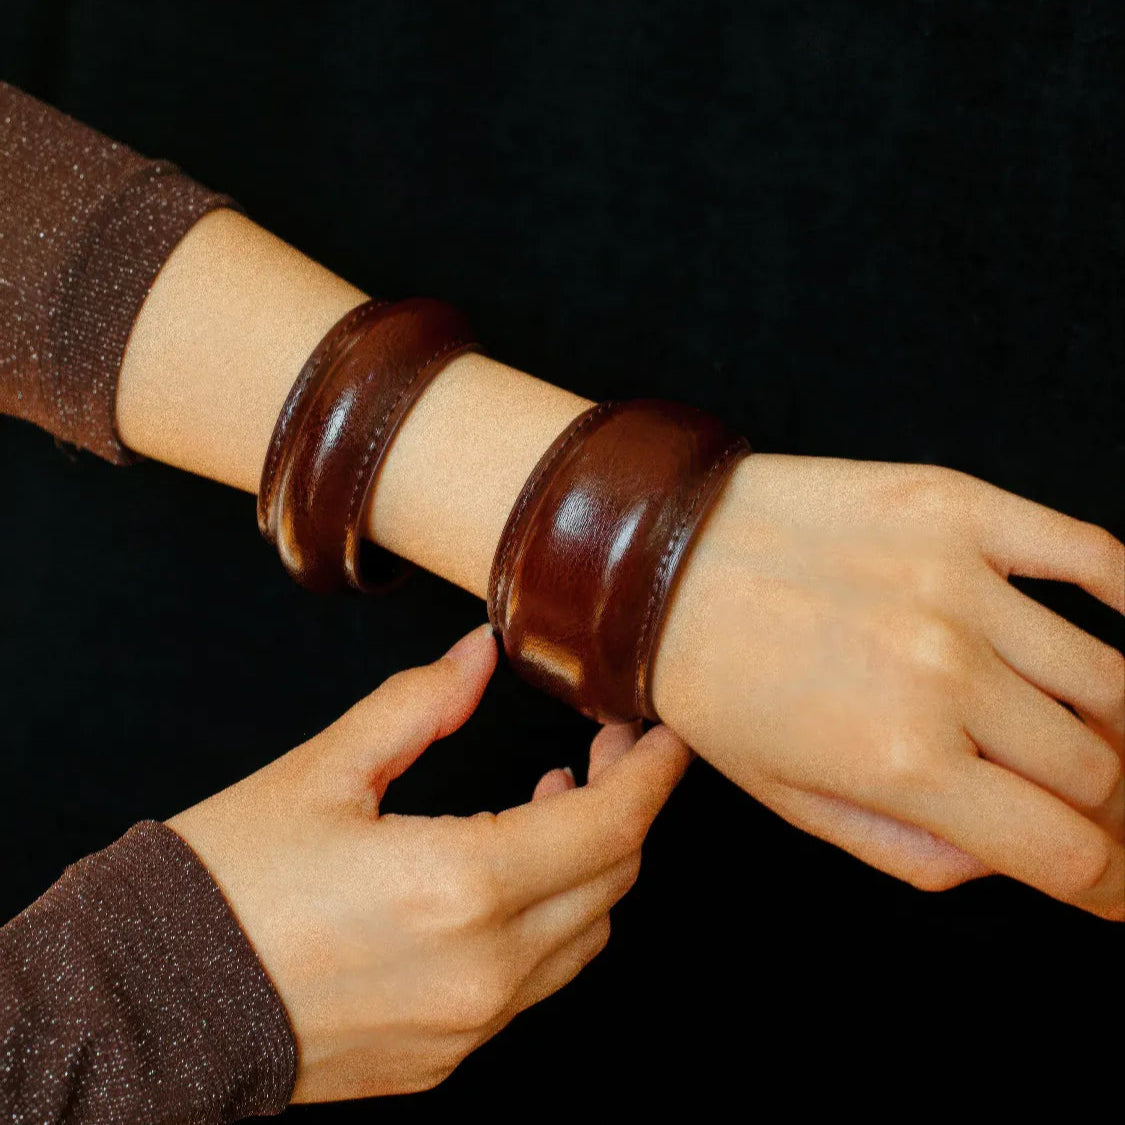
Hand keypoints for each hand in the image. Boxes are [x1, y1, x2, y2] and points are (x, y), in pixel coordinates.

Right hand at [166, 622, 692, 1101]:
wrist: (145, 1005)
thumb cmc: (228, 880)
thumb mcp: (326, 771)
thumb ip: (421, 705)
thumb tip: (480, 654)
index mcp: (460, 887)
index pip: (609, 825)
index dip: (652, 771)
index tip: (664, 732)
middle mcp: (483, 970)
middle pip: (612, 878)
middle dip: (626, 805)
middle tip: (604, 747)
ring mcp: (470, 1025)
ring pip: (585, 935)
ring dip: (590, 863)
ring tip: (553, 798)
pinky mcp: (446, 1056)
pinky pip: (537, 983)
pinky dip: (551, 920)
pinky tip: (509, 877)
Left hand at [651, 453, 1123, 919]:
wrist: (659, 558)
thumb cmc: (714, 681)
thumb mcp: (789, 800)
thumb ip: (912, 851)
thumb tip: (1012, 858)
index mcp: (899, 761)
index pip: (1066, 852)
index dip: (1108, 887)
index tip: (1110, 884)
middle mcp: (944, 674)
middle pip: (1099, 772)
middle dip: (1099, 806)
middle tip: (1079, 801)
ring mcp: (957, 582)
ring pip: (1111, 679)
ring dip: (1112, 722)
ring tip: (1083, 729)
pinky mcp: (956, 507)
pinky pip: (1092, 553)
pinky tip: (1121, 625)